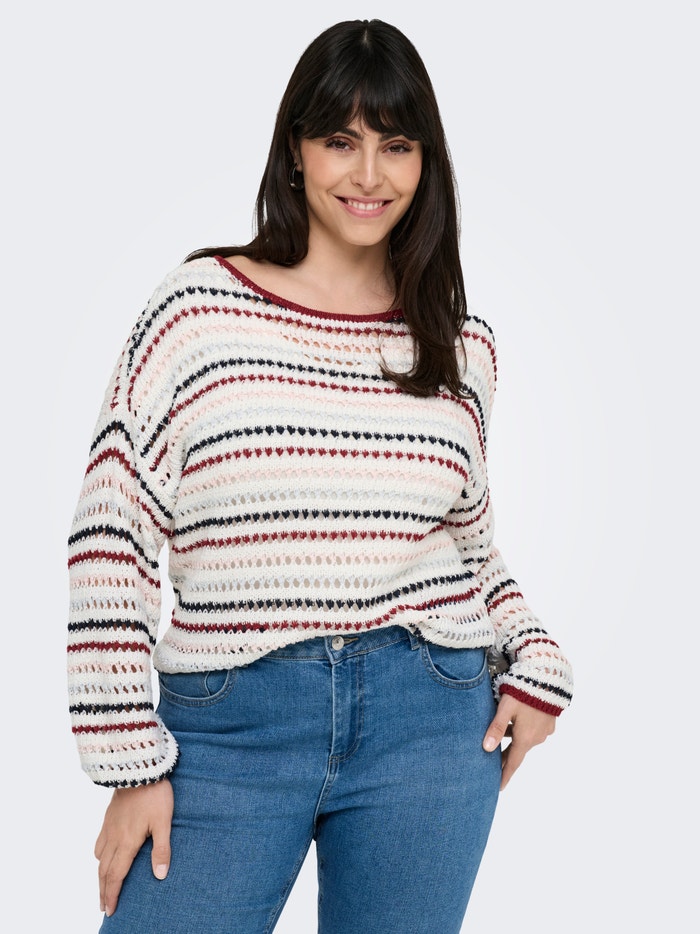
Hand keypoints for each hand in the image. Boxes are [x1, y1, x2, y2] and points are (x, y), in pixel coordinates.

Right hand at [94, 778, 173, 916]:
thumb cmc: (155, 795)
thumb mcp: (163, 822)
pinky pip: (99, 842)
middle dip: (103, 890)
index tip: (110, 910)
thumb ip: (161, 849)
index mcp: (127, 842)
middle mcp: (114, 837)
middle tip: (103, 906)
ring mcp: (109, 827)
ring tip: (102, 886)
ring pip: (100, 858)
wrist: (139, 769)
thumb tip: (160, 876)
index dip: (112, 894)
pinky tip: (102, 856)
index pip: (116, 875)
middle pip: (104, 870)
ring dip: (100, 875)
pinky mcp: (109, 817)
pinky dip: (99, 856)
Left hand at [482, 695, 555, 789]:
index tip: (498, 787)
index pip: (512, 763)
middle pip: (517, 751)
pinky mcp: (549, 722)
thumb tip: (486, 748)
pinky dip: (523, 730)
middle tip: (493, 765)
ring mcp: (544, 731)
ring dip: (513, 740)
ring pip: (525, 739)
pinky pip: (533, 731)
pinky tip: (516, 722)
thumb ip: (496, 728)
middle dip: (505, 757)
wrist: (548, 679)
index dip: (504, 775)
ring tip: (500, 737)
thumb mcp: (506, 709)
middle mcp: (536, 738)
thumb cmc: (523, 692)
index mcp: (525, 738)